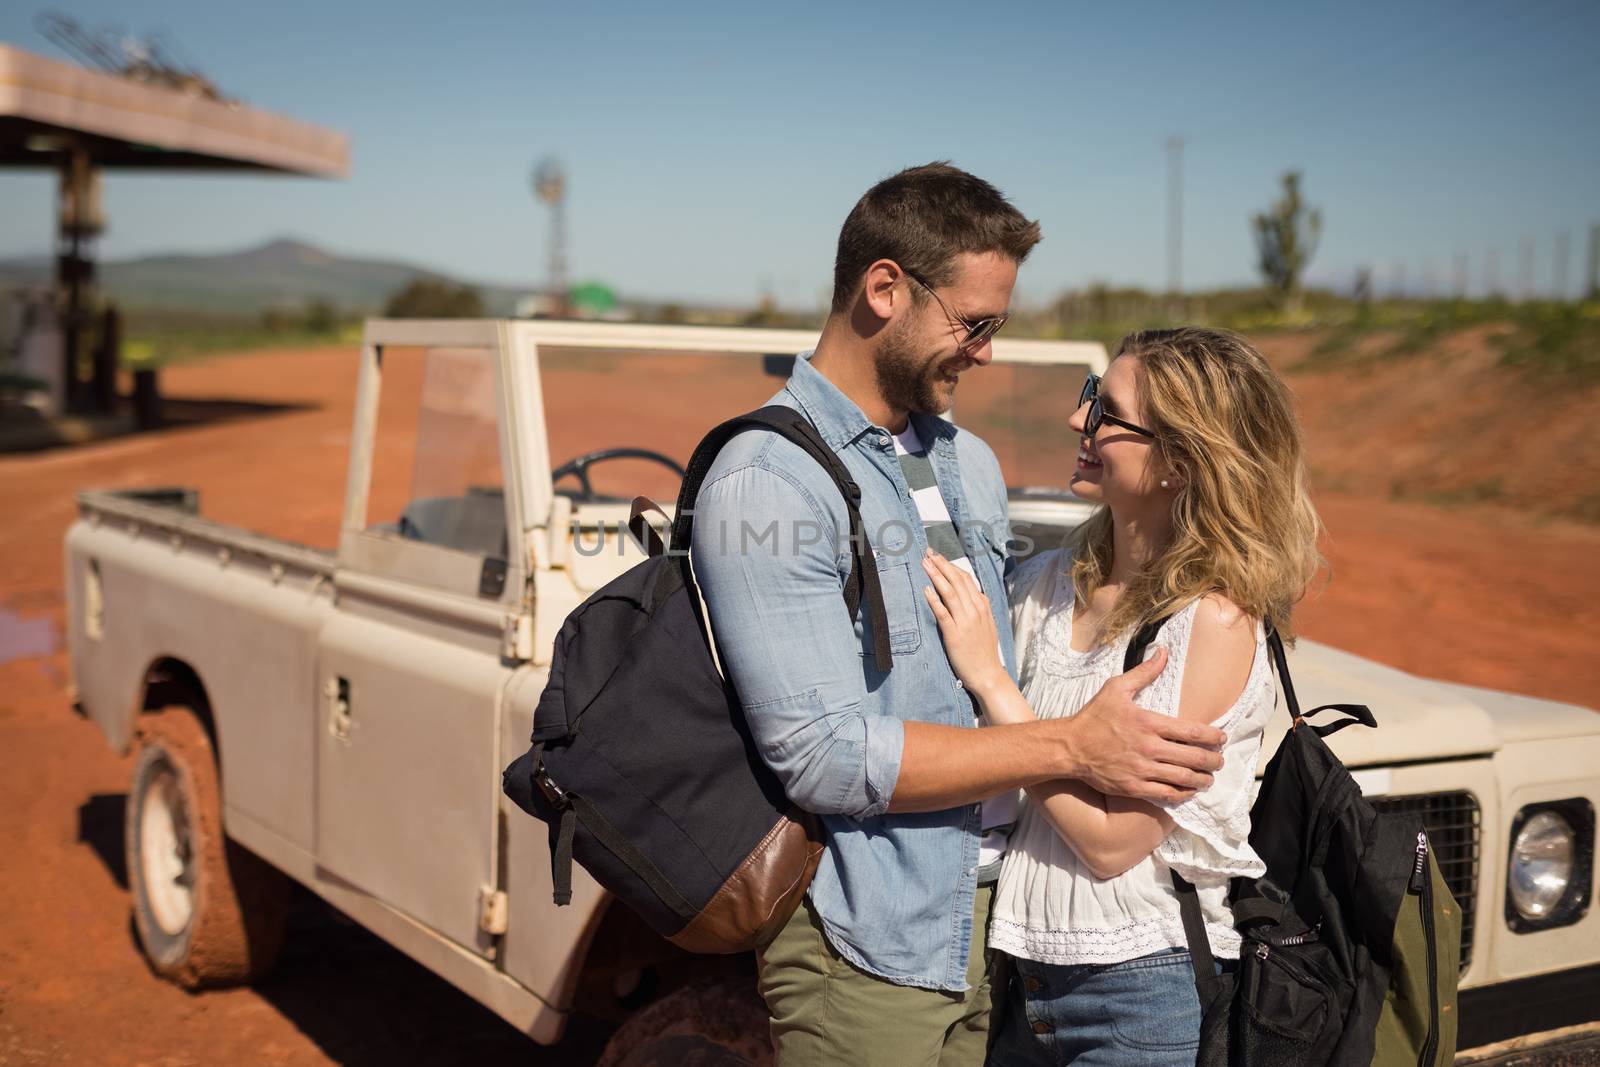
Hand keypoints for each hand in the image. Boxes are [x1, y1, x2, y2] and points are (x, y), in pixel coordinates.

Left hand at [920, 549, 1008, 696]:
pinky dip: (934, 600)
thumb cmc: (984, 651)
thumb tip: (970, 593)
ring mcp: (965, 621)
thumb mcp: (987, 624)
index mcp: (982, 606)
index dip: (951, 566)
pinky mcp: (955, 634)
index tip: (939, 556)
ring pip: (950, 593)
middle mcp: (975, 610)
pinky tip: (926, 590)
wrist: (987, 674)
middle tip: (928, 552)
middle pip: (956, 581)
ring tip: (925, 564)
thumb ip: (979, 608)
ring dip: (936, 576)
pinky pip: (943, 613)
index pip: (966, 579)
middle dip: (941, 565)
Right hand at [1062, 648, 1227, 803]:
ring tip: (1209, 778)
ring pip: (1183, 778)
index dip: (1212, 737)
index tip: (1221, 738)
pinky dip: (1183, 793)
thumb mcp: (1116, 689)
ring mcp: (1142, 770)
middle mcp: (1148, 747)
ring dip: (1202, 779)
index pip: (1192, 732)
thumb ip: (1143, 673)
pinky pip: (1167, 794)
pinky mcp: (1134, 787)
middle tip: (1219, 760)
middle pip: (1193, 757)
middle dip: (1213, 760)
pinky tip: (1189, 790)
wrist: (1069, 747)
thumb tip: (1163, 652)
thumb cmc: (1093, 717)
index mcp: (1148, 723)